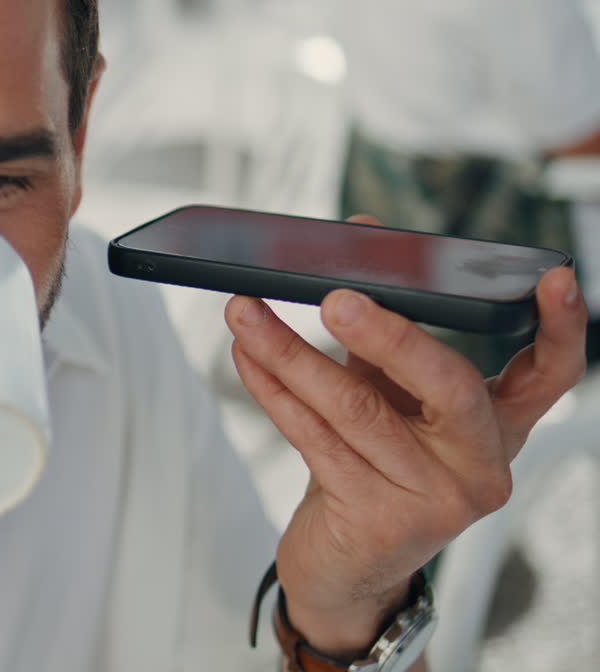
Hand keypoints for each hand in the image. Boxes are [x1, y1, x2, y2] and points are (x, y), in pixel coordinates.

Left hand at [225, 219, 587, 656]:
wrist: (346, 568)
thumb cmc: (373, 468)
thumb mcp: (393, 401)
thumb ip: (383, 329)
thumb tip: (362, 238)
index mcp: (498, 427)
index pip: (549, 375)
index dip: (561, 327)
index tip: (551, 278)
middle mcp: (479, 465)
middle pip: (447, 384)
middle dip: (388, 332)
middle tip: (333, 296)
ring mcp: (435, 499)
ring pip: (357, 409)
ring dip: (289, 353)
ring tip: (246, 312)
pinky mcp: (378, 520)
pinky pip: (315, 438)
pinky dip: (273, 390)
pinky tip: (246, 358)